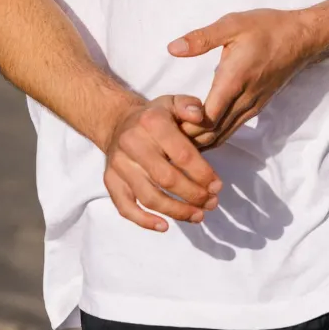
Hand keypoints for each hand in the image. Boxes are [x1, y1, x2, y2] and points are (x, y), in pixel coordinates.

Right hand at [103, 95, 222, 231]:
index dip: (203, 174)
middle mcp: (132, 143)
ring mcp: (119, 164)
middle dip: (193, 195)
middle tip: (212, 203)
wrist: (118, 122)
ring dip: (176, 211)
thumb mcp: (173, 102)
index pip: (182, 154)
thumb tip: (201, 116)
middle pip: (166, 179)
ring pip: (148, 196)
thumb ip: (189, 106)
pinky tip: (164, 226)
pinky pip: (124, 206)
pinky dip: (144, 221)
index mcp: (152, 123)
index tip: (218, 186)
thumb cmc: (154, 116)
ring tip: (198, 216)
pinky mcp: (110, 180)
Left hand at [167, 9, 318, 148]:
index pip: (207, 119)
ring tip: (176, 139)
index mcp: (234, 80)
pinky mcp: (257, 106)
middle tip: (163, 136)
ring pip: (223, 135)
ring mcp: (252, 105)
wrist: (301, 37)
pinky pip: (233, 128)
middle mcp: (244, 99)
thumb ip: (201, 38)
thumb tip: (172, 48)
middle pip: (213, 133)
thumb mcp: (232, 24)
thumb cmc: (267, 28)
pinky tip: (199, 133)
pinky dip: (214, 134)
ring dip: (201, 140)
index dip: (186, 126)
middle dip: (188, 138)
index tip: (165, 121)